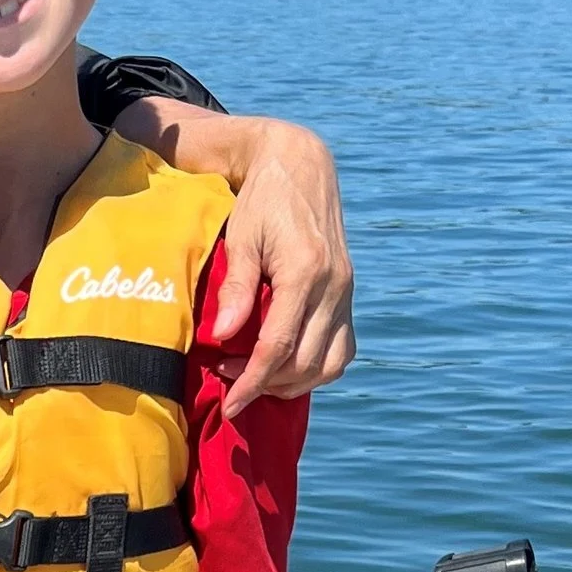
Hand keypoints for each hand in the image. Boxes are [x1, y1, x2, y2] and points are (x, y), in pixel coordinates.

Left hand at [203, 121, 354, 413]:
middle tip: (230, 381)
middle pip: (305, 362)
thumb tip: (223, 337)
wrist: (300, 166)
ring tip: (257, 377)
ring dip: (294, 382)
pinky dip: (318, 368)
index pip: (278, 347)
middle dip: (266, 384)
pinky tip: (288, 365)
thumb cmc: (262, 200)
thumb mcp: (241, 238)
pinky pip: (343, 348)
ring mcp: (346, 291)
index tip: (230, 405)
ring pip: (330, 363)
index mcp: (305, 271)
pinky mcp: (348, 294)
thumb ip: (236, 288)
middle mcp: (334, 286)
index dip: (251, 382)